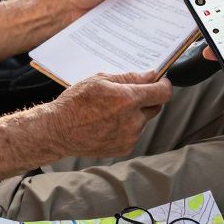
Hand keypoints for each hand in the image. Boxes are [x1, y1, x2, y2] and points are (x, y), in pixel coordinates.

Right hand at [43, 71, 171, 157]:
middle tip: (129, 94)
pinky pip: (134, 133)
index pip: (162, 93)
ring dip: (135, 113)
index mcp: (128, 100)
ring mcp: (130, 137)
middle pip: (155, 106)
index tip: (160, 81)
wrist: (59, 131)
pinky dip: (126, 126)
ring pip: (143, 120)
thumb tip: (151, 76)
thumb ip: (129, 78)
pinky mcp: (125, 148)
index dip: (164, 85)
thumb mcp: (99, 80)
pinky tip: (108, 123)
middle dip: (147, 98)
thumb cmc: (75, 103)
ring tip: (110, 111)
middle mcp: (133, 121)